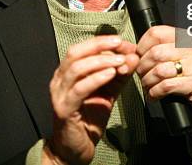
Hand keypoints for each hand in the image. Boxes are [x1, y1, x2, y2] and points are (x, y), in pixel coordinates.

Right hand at [45, 35, 138, 164]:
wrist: (74, 150)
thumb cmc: (88, 120)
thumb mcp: (107, 93)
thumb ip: (119, 75)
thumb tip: (132, 56)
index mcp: (67, 73)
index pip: (82, 48)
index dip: (102, 42)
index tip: (123, 42)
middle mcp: (59, 80)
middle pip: (76, 53)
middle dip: (100, 45)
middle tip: (121, 45)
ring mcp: (59, 94)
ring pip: (77, 68)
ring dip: (101, 61)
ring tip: (119, 61)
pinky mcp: (64, 109)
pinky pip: (79, 89)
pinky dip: (96, 78)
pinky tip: (110, 74)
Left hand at [135, 26, 191, 132]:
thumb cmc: (183, 77)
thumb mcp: (172, 57)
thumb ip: (156, 49)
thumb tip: (132, 51)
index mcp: (184, 37)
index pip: (156, 33)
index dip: (142, 46)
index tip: (139, 57)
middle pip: (155, 53)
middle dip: (142, 67)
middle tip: (142, 75)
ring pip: (159, 70)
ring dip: (148, 81)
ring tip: (148, 86)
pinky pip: (166, 86)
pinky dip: (155, 92)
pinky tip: (154, 95)